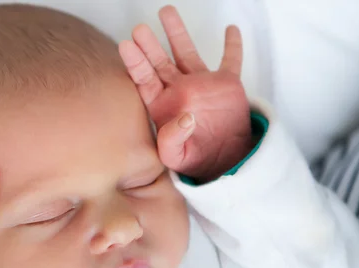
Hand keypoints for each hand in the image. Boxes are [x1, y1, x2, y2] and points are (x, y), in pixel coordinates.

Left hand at [119, 6, 252, 181]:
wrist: (223, 161)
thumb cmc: (194, 159)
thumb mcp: (177, 157)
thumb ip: (172, 141)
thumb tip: (185, 118)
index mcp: (162, 105)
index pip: (145, 80)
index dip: (135, 63)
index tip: (126, 45)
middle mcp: (179, 90)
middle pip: (160, 62)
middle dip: (149, 44)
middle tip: (139, 28)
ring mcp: (201, 83)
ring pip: (187, 53)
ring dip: (177, 33)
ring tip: (166, 12)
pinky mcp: (226, 84)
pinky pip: (230, 60)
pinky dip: (232, 46)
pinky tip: (231, 30)